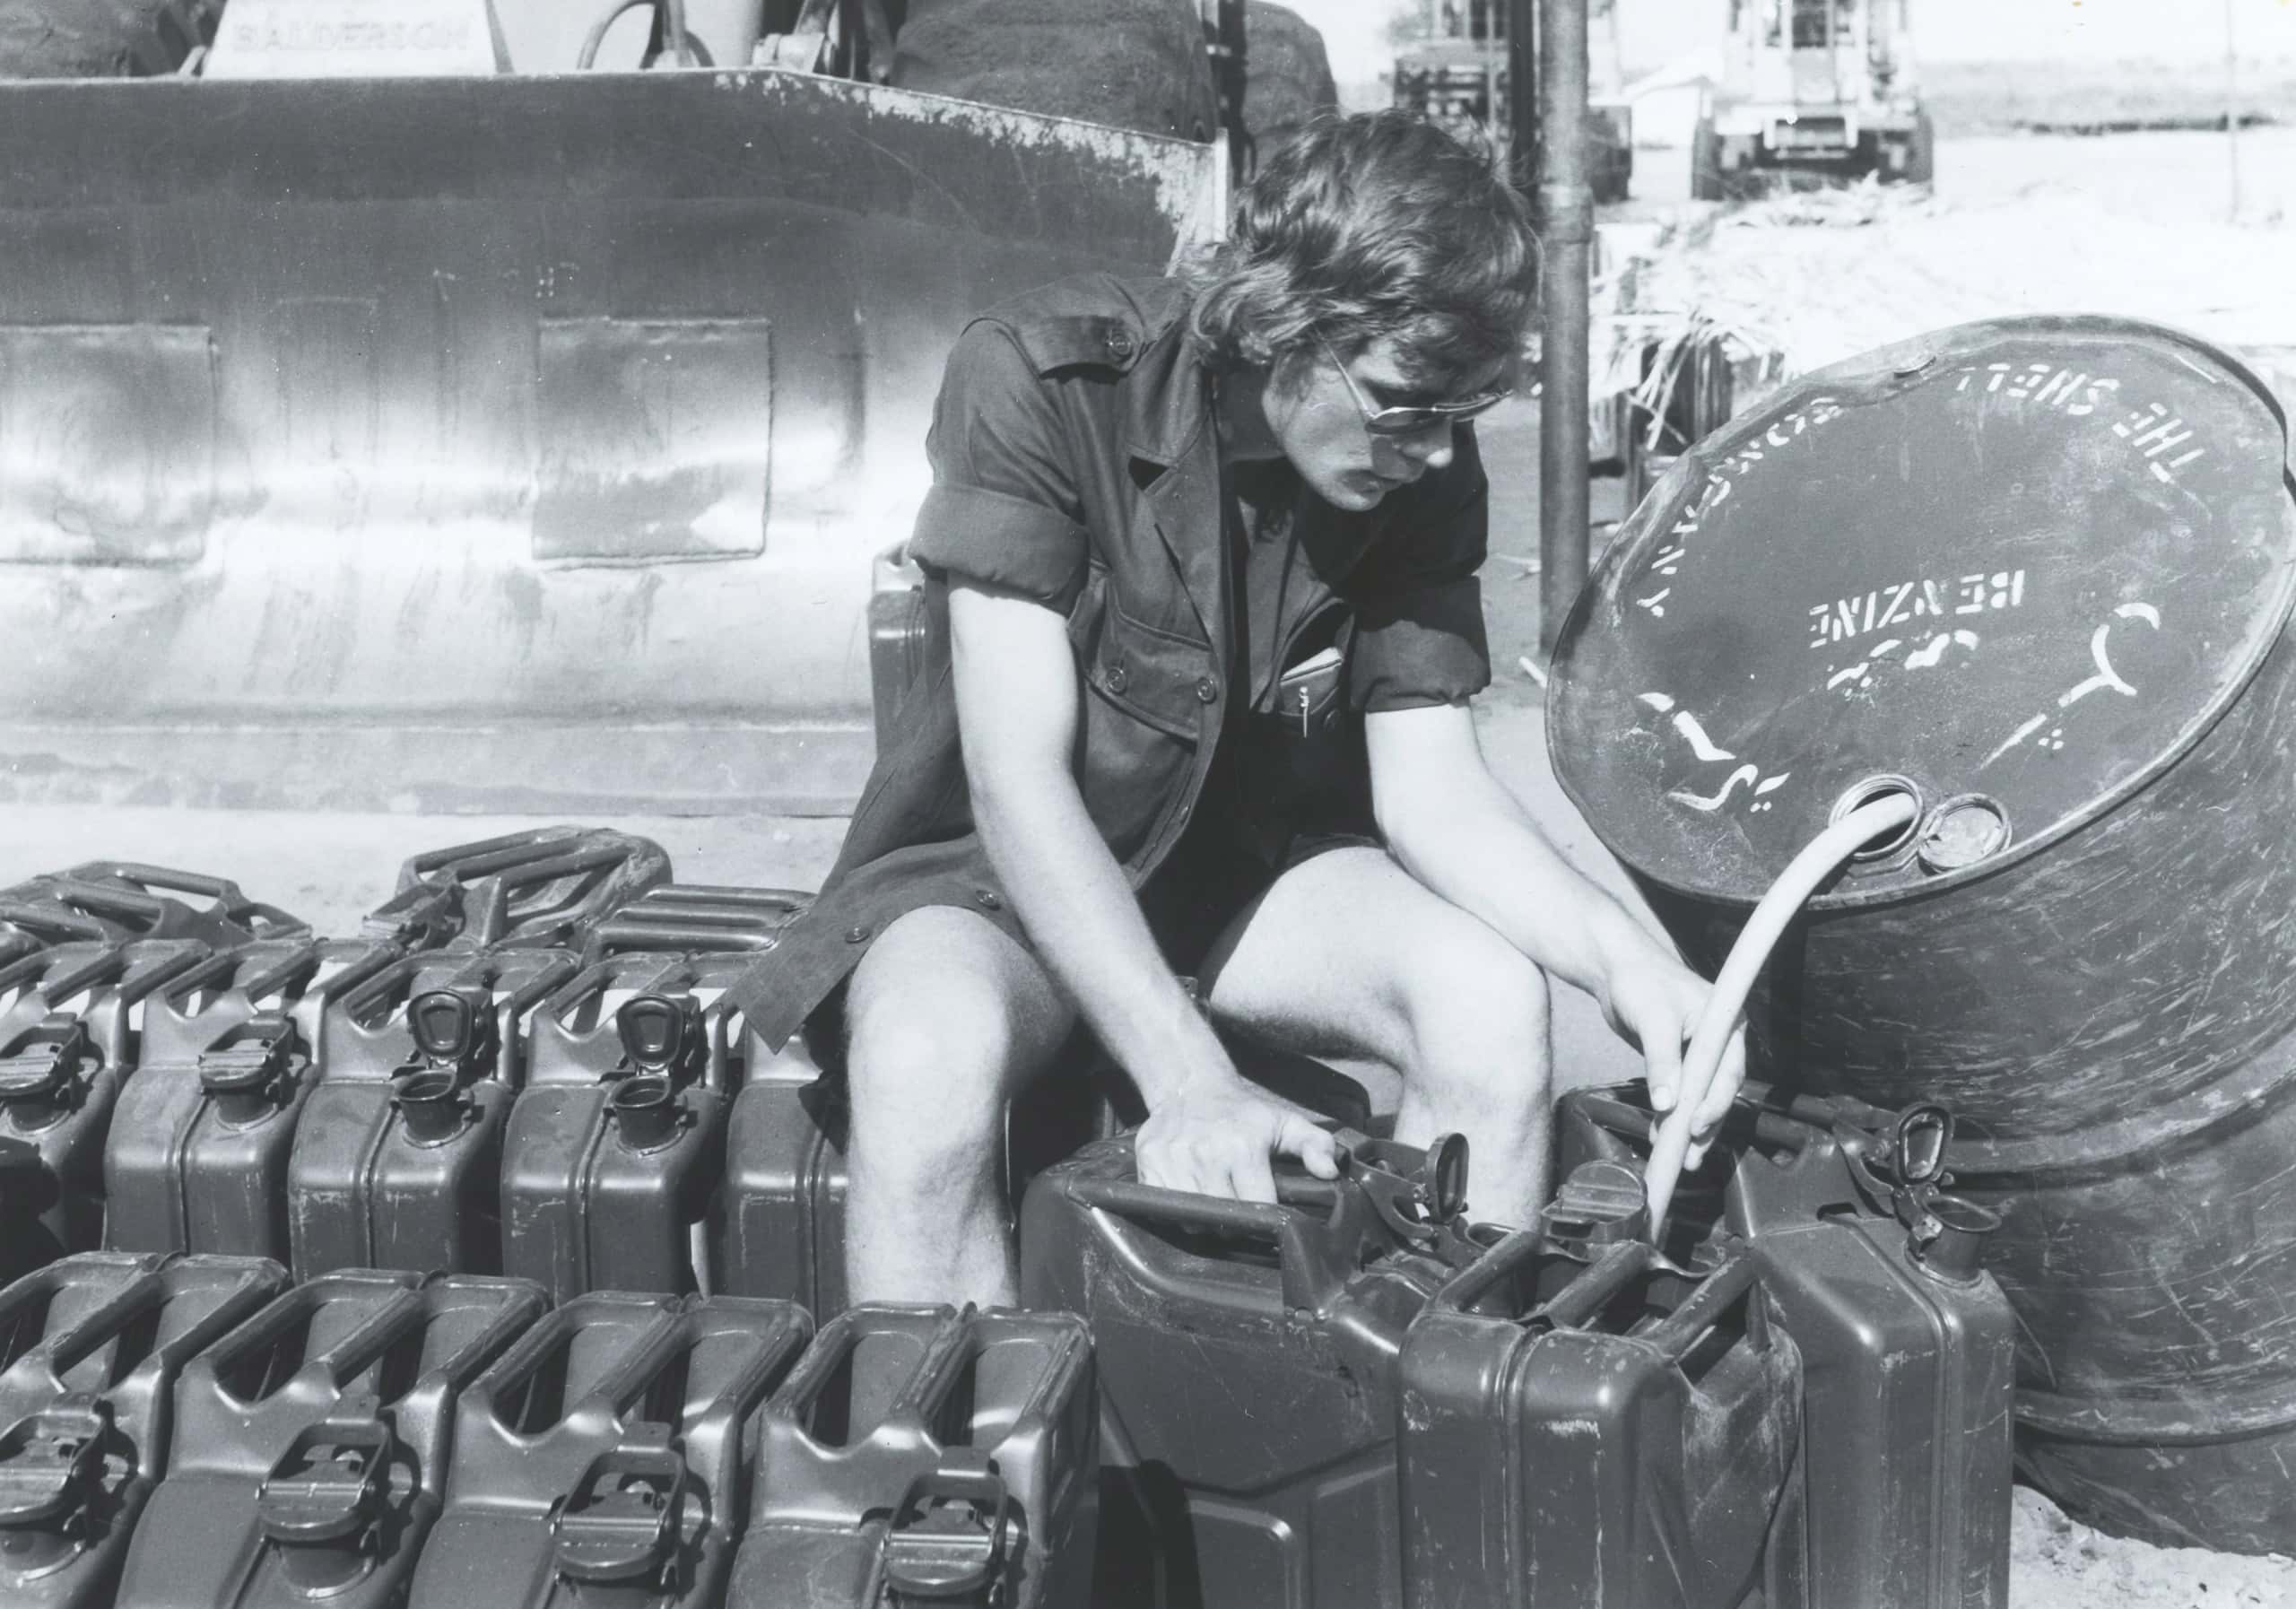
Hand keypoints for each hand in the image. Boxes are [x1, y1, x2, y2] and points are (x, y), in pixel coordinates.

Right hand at [1135, 1067, 1340, 1203]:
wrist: (1190, 1086)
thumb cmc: (1242, 1112)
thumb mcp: (1285, 1123)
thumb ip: (1316, 1145)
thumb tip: (1330, 1173)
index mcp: (1243, 1147)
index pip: (1258, 1205)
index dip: (1266, 1216)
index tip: (1268, 1214)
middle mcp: (1205, 1154)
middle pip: (1224, 1217)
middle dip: (1236, 1221)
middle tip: (1241, 1211)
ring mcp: (1173, 1159)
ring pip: (1192, 1218)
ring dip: (1206, 1220)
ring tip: (1217, 1204)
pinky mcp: (1149, 1163)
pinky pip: (1162, 1207)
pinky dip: (1177, 1211)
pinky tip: (1191, 1196)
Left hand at [1605, 952, 1746, 1171]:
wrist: (1614, 967)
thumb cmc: (1639, 980)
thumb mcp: (1653, 1019)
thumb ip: (1661, 1061)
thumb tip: (1667, 1105)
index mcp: (1724, 1022)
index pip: (1728, 1071)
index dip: (1715, 1102)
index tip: (1696, 1126)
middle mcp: (1718, 1039)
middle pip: (1718, 1090)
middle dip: (1704, 1124)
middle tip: (1690, 1156)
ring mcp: (1699, 1051)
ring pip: (1700, 1096)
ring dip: (1689, 1126)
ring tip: (1679, 1157)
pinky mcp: (1679, 1060)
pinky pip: (1681, 1093)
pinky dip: (1672, 1114)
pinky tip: (1661, 1135)